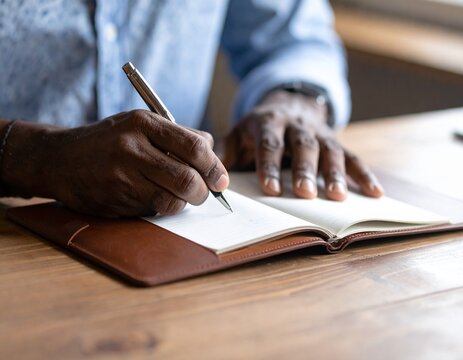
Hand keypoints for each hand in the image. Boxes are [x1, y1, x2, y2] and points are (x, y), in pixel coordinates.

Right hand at [1, 110, 228, 216]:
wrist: (59, 159)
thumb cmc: (109, 142)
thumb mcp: (140, 125)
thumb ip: (178, 136)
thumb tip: (212, 153)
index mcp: (143, 123)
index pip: (194, 146)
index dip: (214, 167)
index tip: (221, 179)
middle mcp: (132, 148)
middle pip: (187, 178)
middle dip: (203, 192)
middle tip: (203, 193)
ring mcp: (121, 176)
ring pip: (172, 200)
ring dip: (183, 203)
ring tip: (178, 195)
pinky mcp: (114, 199)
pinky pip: (152, 210)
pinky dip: (162, 208)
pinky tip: (154, 198)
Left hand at [223, 90, 382, 199]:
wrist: (287, 103)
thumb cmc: (257, 128)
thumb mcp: (237, 133)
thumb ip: (225, 153)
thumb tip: (211, 177)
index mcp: (268, 123)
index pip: (269, 145)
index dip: (269, 167)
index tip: (270, 190)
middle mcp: (296, 125)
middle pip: (302, 146)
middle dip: (304, 170)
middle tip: (305, 193)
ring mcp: (319, 133)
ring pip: (330, 151)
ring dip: (335, 173)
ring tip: (338, 197)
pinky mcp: (336, 140)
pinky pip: (352, 156)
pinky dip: (365, 174)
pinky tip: (375, 193)